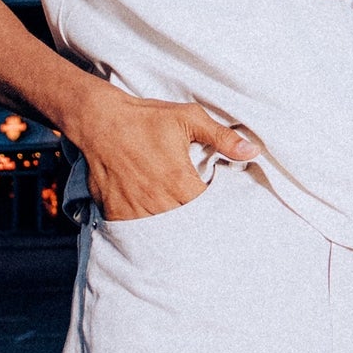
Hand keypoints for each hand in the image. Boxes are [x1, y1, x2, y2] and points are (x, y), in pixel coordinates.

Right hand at [71, 82, 258, 221]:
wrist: (100, 121)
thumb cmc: (146, 118)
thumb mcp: (189, 119)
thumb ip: (223, 137)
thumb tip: (252, 151)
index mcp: (180, 181)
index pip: (208, 212)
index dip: (214, 212)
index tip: (216, 207)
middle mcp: (159, 201)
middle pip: (187, 226)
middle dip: (195, 223)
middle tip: (199, 217)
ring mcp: (136, 209)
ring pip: (162, 233)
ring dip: (171, 228)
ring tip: (177, 218)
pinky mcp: (117, 212)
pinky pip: (136, 233)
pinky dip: (146, 229)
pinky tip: (153, 218)